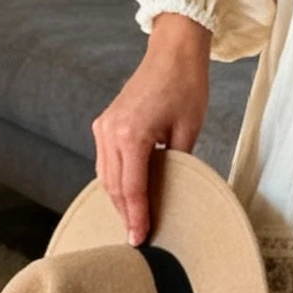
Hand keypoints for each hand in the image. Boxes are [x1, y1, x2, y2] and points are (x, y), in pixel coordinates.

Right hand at [92, 11, 210, 245]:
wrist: (173, 53)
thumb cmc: (186, 87)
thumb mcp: (188, 132)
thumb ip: (176, 165)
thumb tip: (170, 193)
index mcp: (132, 135)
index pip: (132, 189)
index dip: (136, 218)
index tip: (139, 240)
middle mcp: (111, 132)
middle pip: (114, 187)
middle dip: (125, 214)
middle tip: (138, 238)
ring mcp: (104, 126)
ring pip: (105, 176)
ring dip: (118, 199)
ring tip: (134, 220)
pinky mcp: (105, 123)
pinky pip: (105, 161)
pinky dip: (115, 180)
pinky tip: (128, 193)